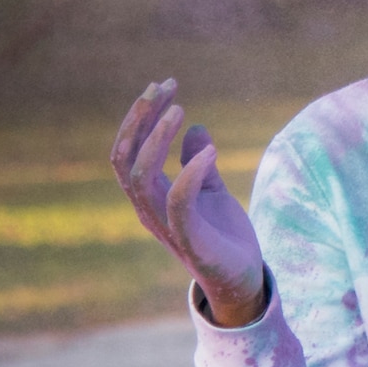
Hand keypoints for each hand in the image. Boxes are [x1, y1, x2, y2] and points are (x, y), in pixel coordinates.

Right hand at [111, 79, 266, 327]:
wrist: (243, 280)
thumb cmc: (224, 236)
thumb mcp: (212, 191)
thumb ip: (199, 163)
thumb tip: (196, 127)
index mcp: (151, 195)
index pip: (129, 149)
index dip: (141, 116)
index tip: (165, 86)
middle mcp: (148, 208)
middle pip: (124, 157)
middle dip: (139, 119)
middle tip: (163, 87)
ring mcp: (166, 225)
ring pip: (140, 177)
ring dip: (156, 140)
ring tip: (180, 110)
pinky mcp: (190, 239)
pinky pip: (178, 203)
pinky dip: (189, 174)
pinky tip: (211, 150)